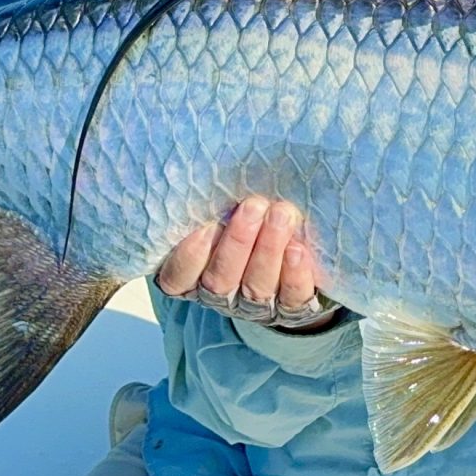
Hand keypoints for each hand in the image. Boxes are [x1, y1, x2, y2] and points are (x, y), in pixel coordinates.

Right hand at [155, 194, 339, 332]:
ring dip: (268, 249)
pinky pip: (291, 298)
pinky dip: (294, 275)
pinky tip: (298, 250)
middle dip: (238, 242)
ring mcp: (255, 306)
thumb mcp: (226, 213)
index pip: (177, 277)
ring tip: (282, 214)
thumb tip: (222, 167)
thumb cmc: (250, 222)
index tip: (207, 225)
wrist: (296, 255)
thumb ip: (218, 204)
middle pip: (220, 280)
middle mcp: (221, 294)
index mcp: (194, 274)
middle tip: (254, 205)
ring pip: (255, 288)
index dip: (189, 256)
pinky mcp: (291, 308)